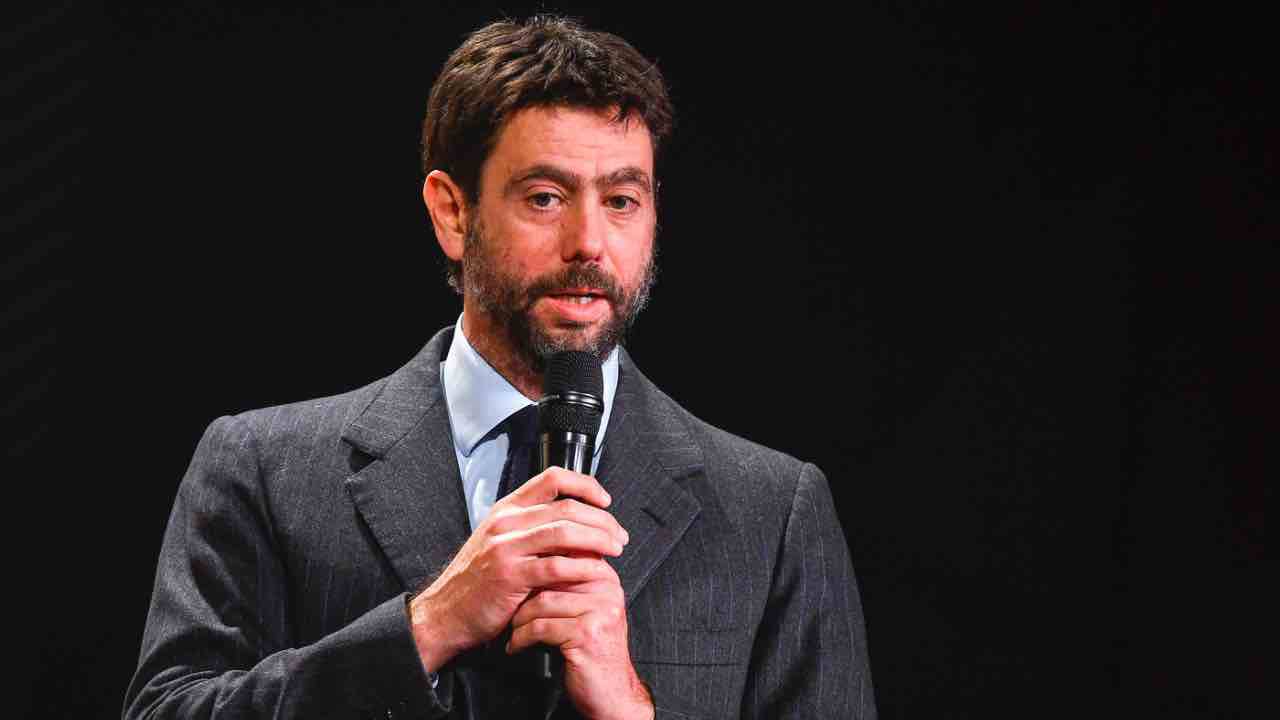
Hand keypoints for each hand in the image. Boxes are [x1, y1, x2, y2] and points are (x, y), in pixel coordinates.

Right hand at [408, 467, 629, 671]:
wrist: (446, 613)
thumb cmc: (477, 582)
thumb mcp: (500, 543)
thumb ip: (533, 531)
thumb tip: (579, 527)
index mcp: (506, 510)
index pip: (552, 478)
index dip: (585, 484)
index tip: (605, 500)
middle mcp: (506, 522)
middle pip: (566, 507)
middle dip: (601, 520)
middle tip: (619, 535)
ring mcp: (505, 547)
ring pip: (565, 532)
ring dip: (597, 540)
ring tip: (614, 549)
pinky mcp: (510, 575)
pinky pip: (556, 567)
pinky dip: (581, 568)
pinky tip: (595, 572)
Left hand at [507, 565, 653, 719]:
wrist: (612, 691)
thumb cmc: (593, 651)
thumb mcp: (585, 610)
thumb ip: (570, 585)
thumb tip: (533, 561)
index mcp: (606, 579)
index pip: (566, 556)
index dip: (536, 566)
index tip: (514, 581)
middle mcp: (607, 590)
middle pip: (550, 577)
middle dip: (523, 595)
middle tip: (506, 606)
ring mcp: (600, 610)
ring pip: (542, 602)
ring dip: (519, 620)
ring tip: (513, 631)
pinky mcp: (587, 633)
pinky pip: (541, 627)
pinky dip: (522, 638)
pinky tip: (517, 646)